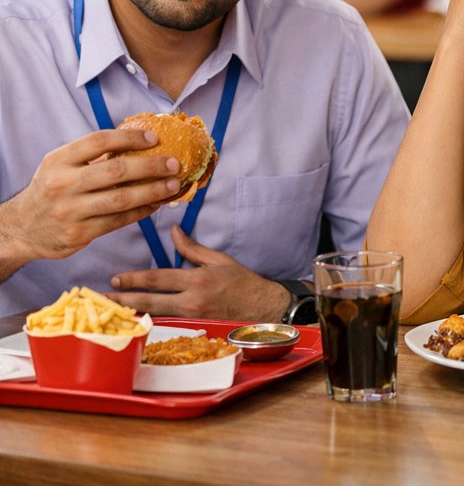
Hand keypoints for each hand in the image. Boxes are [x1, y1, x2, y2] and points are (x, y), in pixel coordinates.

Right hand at [0, 129, 180, 265]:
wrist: (21, 228)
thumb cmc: (51, 190)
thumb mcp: (60, 166)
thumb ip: (92, 157)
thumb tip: (138, 143)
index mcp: (59, 161)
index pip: (99, 141)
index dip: (129, 138)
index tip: (154, 138)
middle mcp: (63, 184)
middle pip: (116, 171)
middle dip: (151, 166)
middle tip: (174, 164)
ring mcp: (71, 210)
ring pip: (121, 199)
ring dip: (153, 191)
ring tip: (173, 185)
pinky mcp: (80, 233)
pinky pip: (119, 221)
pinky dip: (141, 211)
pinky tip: (156, 204)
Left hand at [109, 225, 291, 320]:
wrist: (263, 308)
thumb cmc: (242, 282)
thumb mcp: (219, 260)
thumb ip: (192, 248)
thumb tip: (173, 231)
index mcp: (197, 280)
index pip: (158, 278)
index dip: (134, 278)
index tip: (115, 278)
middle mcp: (192, 301)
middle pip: (150, 301)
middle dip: (125, 299)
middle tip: (104, 298)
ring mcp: (192, 318)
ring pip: (155, 316)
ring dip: (133, 313)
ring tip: (113, 312)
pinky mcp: (195, 328)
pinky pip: (168, 324)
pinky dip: (150, 322)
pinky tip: (136, 322)